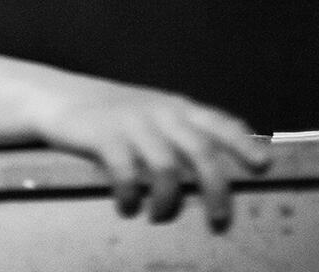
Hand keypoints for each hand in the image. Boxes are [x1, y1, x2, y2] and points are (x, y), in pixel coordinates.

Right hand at [34, 76, 270, 229]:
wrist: (57, 98)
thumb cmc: (110, 113)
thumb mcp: (149, 111)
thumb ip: (179, 130)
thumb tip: (215, 170)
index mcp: (174, 105)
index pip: (218, 122)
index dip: (242, 144)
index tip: (262, 166)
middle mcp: (158, 111)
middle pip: (201, 152)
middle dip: (216, 191)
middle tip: (219, 220)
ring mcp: (131, 123)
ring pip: (166, 169)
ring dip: (168, 202)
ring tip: (159, 216)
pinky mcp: (104, 137)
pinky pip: (127, 174)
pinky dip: (131, 197)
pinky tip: (127, 207)